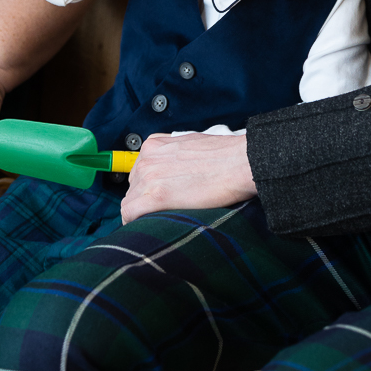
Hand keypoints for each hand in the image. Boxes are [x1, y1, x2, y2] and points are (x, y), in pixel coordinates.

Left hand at [120, 132, 255, 224]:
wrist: (240, 163)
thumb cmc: (225, 155)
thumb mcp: (191, 144)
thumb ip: (174, 157)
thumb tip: (173, 173)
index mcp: (154, 145)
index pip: (138, 172)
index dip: (147, 188)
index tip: (158, 197)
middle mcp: (146, 158)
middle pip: (134, 187)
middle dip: (146, 199)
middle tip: (165, 209)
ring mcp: (149, 176)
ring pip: (131, 201)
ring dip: (143, 211)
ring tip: (163, 218)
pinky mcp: (156, 196)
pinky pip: (130, 213)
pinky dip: (135, 221)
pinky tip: (149, 226)